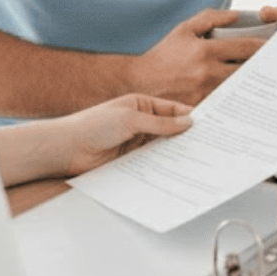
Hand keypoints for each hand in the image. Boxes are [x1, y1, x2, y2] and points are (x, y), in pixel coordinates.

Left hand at [54, 94, 194, 176]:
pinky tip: (176, 170)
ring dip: (176, 153)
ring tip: (198, 159)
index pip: (172, 110)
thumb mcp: (131, 119)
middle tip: (208, 144)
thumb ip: (160, 124)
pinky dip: (163, 166)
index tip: (209, 124)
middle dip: (186, 136)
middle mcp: (140, 122)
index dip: (190, 116)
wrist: (67, 149)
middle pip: (169, 130)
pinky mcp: (131, 160)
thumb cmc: (93, 125)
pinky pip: (152, 162)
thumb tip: (187, 123)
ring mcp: (136, 142)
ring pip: (162, 147)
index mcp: (140, 104)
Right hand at [128, 9, 266, 104]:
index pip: (244, 47)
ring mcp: (205, 92)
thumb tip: (236, 16)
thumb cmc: (164, 55)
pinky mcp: (201, 107)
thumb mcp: (184, 30)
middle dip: (264, 67)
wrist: (139, 81)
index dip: (263, 46)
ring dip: (253, 85)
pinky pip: (225, 104)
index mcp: (206, 50)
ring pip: (239, 89)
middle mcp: (208, 72)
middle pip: (247, 70)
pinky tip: (249, 100)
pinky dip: (237, 100)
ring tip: (269, 82)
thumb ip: (210, 19)